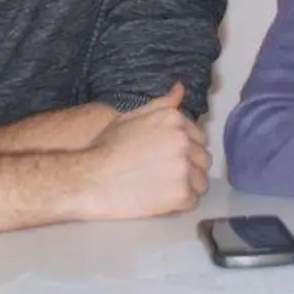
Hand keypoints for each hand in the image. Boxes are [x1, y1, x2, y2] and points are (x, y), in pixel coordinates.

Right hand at [75, 83, 209, 219]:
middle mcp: (183, 140)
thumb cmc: (106, 148)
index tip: (167, 158)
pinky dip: (179, 203)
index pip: (199, 137)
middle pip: (202, 159)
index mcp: (174, 120)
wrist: (90, 178)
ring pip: (201, 181)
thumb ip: (161, 104)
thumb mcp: (131, 117)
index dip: (185, 150)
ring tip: (162, 188)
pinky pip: (193, 201)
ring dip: (187, 186)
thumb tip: (180, 89)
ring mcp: (184, 167)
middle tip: (163, 175)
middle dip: (188, 168)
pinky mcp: (181, 193)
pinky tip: (160, 199)